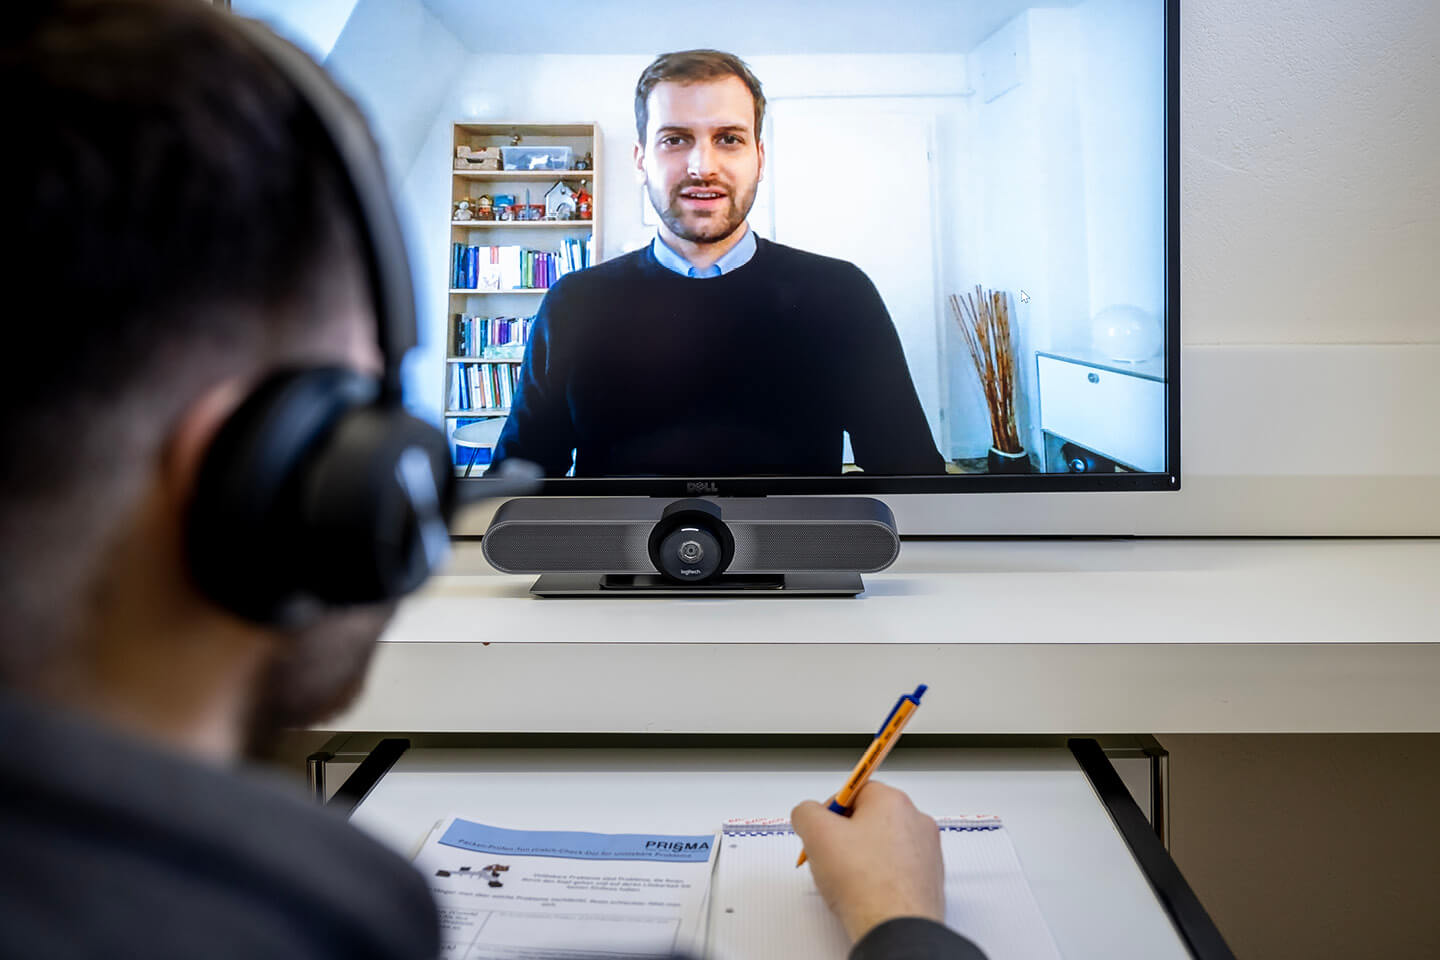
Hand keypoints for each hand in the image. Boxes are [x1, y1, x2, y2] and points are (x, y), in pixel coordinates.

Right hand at [791, 781, 945, 942]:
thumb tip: (808, 814)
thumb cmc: (864, 882)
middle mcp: (916, 821)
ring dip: (861, 858)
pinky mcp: (929, 880)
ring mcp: (927, 852)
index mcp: (893, 801)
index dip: (831, 810)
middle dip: (845, 836)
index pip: (854, 791)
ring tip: (847, 881)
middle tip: (830, 857)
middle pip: (869, 818)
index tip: (821, 830)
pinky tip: (865, 894)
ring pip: (883, 845)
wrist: (896, 927)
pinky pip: (895, 870)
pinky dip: (878, 878)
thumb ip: (806, 812)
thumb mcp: (816, 833)